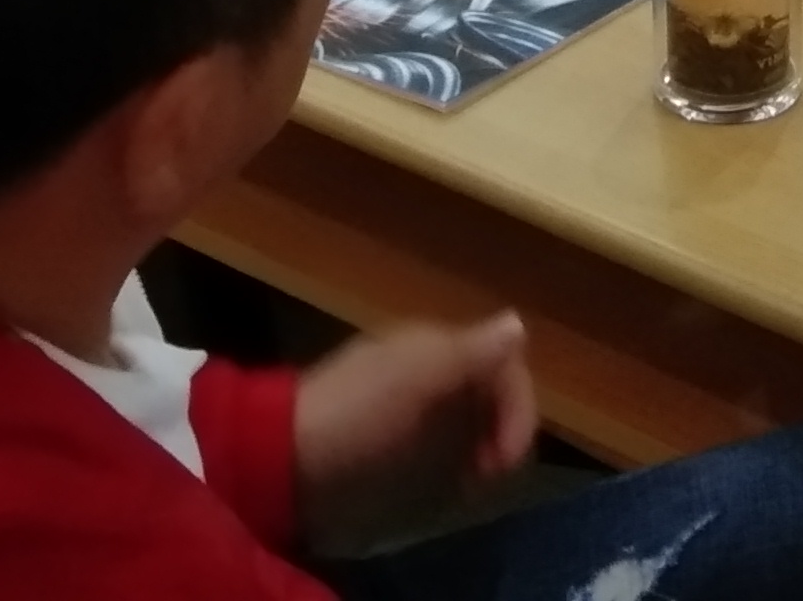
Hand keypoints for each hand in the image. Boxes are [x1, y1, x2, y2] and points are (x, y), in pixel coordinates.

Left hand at [292, 314, 537, 551]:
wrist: (284, 457)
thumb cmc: (358, 416)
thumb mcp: (417, 379)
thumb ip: (469, 354)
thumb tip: (518, 323)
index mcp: (433, 344)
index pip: (501, 362)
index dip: (518, 406)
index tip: (506, 459)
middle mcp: (424, 364)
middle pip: (487, 389)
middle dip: (500, 428)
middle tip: (488, 473)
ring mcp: (403, 400)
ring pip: (467, 415)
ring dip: (478, 445)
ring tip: (468, 480)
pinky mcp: (386, 434)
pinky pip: (440, 438)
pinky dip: (452, 457)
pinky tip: (440, 477)